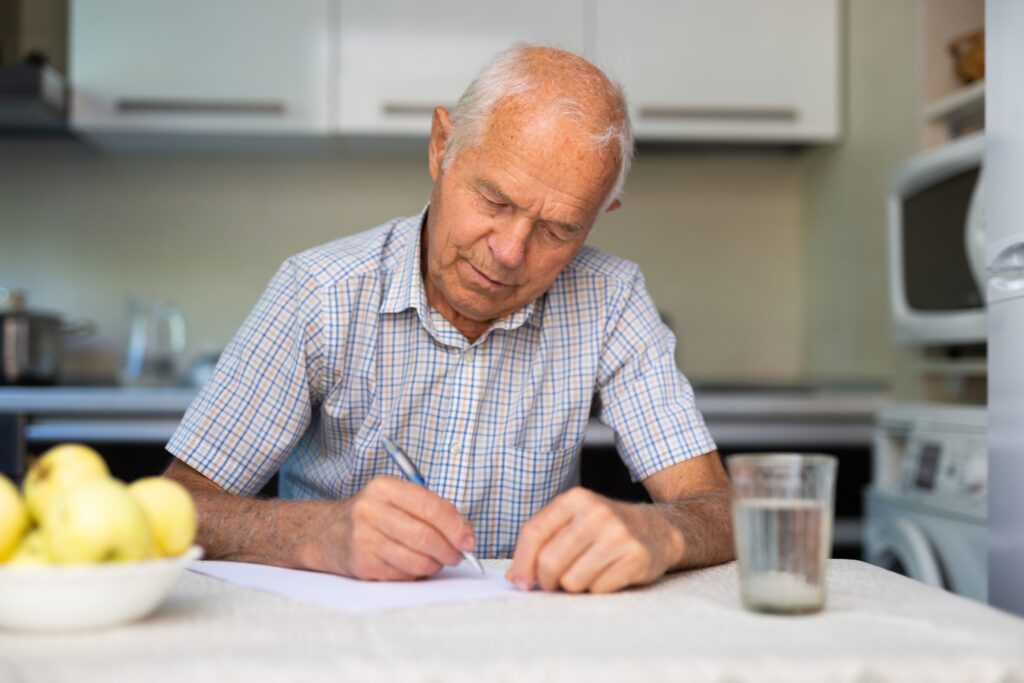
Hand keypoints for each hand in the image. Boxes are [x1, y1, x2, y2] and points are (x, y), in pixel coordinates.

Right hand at [325, 476, 476, 580]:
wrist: (326, 533)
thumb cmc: (374, 515)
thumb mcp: (397, 499)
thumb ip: (431, 510)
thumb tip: (466, 535)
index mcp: (385, 487)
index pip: (430, 507)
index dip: (456, 527)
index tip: (469, 541)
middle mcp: (371, 511)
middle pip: (425, 537)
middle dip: (450, 551)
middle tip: (458, 555)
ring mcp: (364, 539)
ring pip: (417, 560)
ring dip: (436, 565)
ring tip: (437, 561)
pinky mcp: (362, 565)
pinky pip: (404, 575)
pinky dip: (417, 574)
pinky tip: (414, 566)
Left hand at [507, 487, 684, 593]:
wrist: (657, 529)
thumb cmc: (605, 529)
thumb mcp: (573, 522)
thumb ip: (542, 544)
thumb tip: (514, 577)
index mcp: (576, 499)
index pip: (534, 532)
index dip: (521, 562)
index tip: (520, 582)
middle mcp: (597, 513)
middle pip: (550, 561)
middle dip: (547, 581)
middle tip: (554, 583)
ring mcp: (618, 535)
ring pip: (573, 581)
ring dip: (574, 586)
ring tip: (587, 572)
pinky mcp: (636, 558)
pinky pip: (598, 589)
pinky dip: (597, 589)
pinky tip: (607, 574)